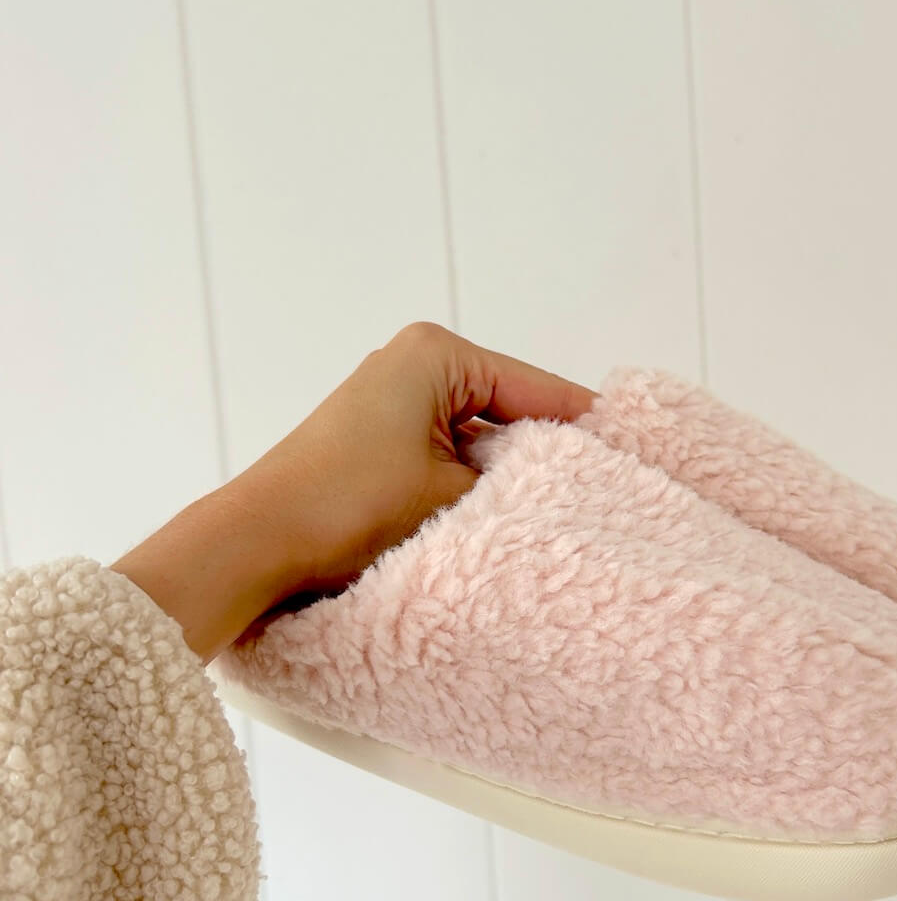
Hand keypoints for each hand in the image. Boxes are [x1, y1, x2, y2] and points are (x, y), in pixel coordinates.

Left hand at [111, 322, 596, 663]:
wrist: (258, 546)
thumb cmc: (345, 506)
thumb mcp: (452, 494)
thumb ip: (516, 481)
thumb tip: (560, 481)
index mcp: (436, 354)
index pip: (537, 389)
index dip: (586, 428)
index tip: (634, 457)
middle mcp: (414, 363)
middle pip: (510, 409)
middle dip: (545, 454)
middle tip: (599, 494)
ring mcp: (395, 400)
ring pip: (480, 437)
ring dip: (506, 474)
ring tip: (555, 512)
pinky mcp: (381, 438)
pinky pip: (449, 454)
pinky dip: (472, 483)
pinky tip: (499, 515)